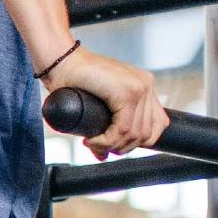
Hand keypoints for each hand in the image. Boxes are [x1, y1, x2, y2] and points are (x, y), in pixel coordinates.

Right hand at [46, 47, 167, 158]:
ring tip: (93, 143)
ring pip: (135, 134)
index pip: (157, 125)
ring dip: (112, 145)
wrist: (60, 61)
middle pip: (147, 133)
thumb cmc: (72, 79)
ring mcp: (139, 87)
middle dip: (122, 147)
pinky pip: (123, 129)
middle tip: (98, 146)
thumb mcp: (97, 104)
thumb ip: (107, 125)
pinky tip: (92, 139)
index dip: (137, 142)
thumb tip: (104, 156)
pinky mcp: (127, 92)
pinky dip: (107, 141)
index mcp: (143, 86)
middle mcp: (146, 85)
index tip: (114, 144)